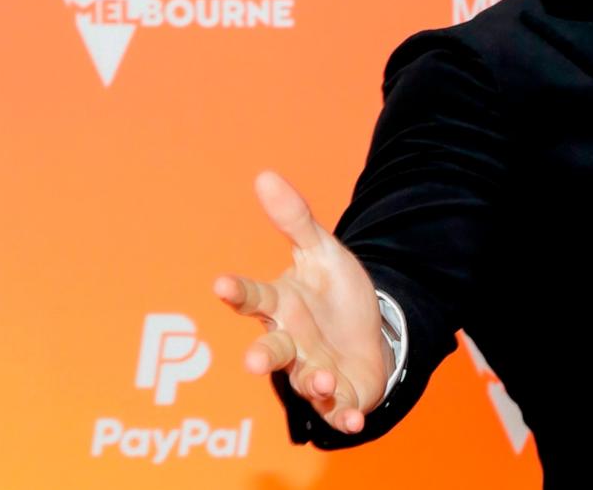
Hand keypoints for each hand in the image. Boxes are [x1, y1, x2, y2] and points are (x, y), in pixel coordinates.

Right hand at [213, 171, 390, 432]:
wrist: (371, 333)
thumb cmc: (335, 295)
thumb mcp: (322, 252)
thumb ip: (295, 220)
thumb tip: (265, 175)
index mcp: (281, 305)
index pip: (254, 297)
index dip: (237, 292)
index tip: (221, 284)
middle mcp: (291, 343)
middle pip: (271, 350)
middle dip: (262, 356)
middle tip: (253, 360)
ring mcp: (313, 371)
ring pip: (304, 382)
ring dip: (312, 382)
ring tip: (322, 378)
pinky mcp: (338, 395)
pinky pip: (338, 409)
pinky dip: (344, 415)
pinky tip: (353, 418)